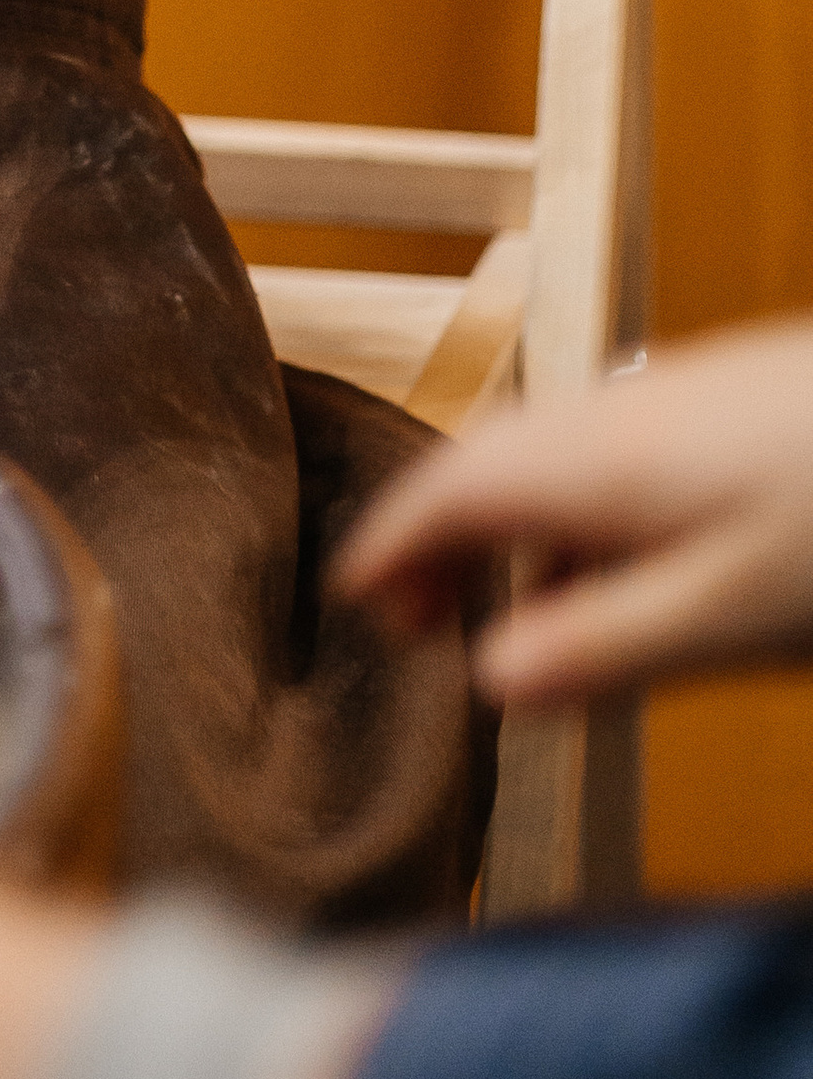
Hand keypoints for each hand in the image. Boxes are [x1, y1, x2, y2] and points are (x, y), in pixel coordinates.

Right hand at [337, 316, 812, 704]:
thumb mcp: (729, 618)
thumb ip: (604, 649)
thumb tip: (490, 683)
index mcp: (589, 458)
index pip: (446, 489)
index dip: (388, 546)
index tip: (348, 601)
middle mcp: (612, 408)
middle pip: (488, 462)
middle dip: (440, 541)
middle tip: (417, 627)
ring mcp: (672, 395)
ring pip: (553, 456)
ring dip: (514, 531)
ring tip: (519, 622)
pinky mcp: (727, 398)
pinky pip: (612, 452)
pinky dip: (582, 516)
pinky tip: (630, 577)